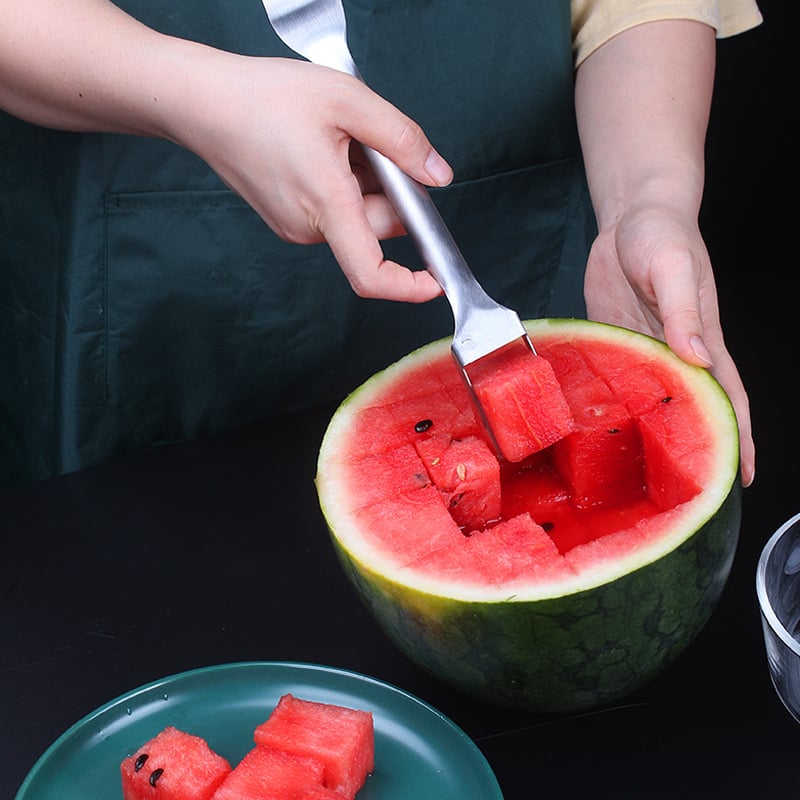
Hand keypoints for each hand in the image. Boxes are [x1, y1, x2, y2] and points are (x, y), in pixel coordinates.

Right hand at [172, 54, 451, 302]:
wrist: (201, 102)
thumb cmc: (263, 97)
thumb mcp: (348, 100)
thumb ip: (402, 140)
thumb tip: (438, 176)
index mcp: (326, 204)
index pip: (371, 274)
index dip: (408, 286)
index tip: (435, 281)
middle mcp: (308, 227)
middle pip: (376, 227)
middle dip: (391, 190)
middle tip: (372, 142)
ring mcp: (295, 226)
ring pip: (357, 216)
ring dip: (365, 183)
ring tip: (337, 138)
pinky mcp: (286, 218)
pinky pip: (334, 210)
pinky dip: (344, 184)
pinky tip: (322, 149)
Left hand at [584, 202, 754, 486]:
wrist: (628, 218)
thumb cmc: (662, 235)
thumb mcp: (674, 268)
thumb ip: (683, 312)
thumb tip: (697, 358)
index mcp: (702, 340)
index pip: (727, 398)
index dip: (739, 438)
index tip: (743, 478)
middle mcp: (674, 353)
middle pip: (690, 411)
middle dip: (695, 450)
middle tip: (689, 493)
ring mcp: (643, 351)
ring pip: (650, 403)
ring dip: (650, 435)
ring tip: (642, 476)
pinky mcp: (614, 343)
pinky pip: (615, 381)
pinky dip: (613, 407)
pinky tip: (602, 431)